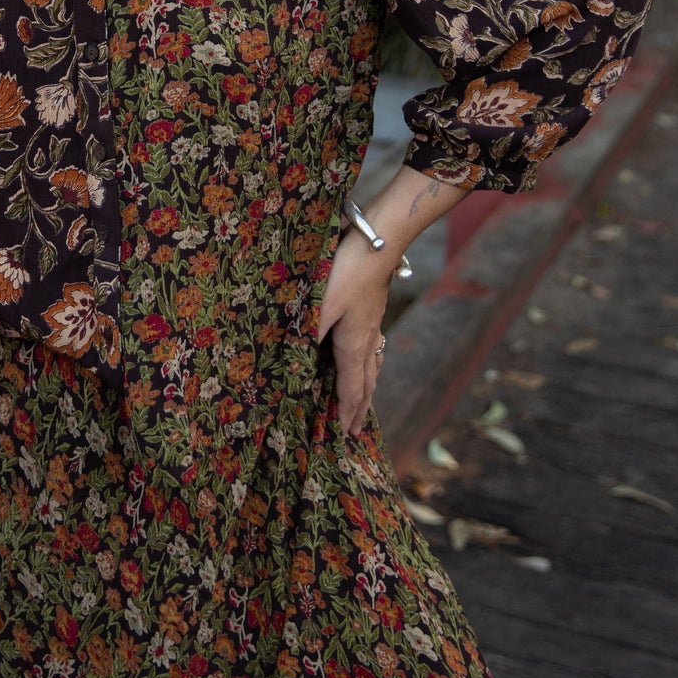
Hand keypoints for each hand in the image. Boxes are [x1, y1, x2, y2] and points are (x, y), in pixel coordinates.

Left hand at [318, 227, 391, 437]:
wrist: (378, 242)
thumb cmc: (346, 272)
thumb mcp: (321, 304)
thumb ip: (309, 332)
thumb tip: (299, 362)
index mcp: (354, 344)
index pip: (352, 387)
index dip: (347, 411)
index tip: (346, 434)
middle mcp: (368, 339)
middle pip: (367, 382)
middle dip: (361, 408)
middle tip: (357, 431)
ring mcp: (373, 324)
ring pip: (373, 365)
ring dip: (368, 388)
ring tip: (365, 401)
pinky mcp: (372, 310)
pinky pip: (373, 349)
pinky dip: (369, 365)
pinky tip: (365, 356)